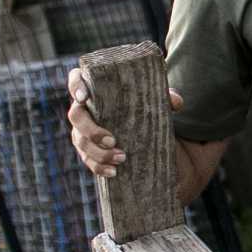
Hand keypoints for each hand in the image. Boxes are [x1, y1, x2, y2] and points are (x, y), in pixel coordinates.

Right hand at [67, 65, 181, 178]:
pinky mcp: (89, 151)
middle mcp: (85, 110)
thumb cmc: (145, 108)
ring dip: (98, 153)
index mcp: (95, 91)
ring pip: (80, 142)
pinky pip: (89, 161)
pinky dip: (99, 168)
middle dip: (90, 130)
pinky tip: (113, 172)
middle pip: (75, 116)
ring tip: (121, 158)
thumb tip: (176, 102)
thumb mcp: (157, 101)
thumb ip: (167, 97)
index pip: (76, 79)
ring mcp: (83, 132)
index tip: (83, 98)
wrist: (146, 133)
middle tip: (111, 141)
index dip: (75, 86)